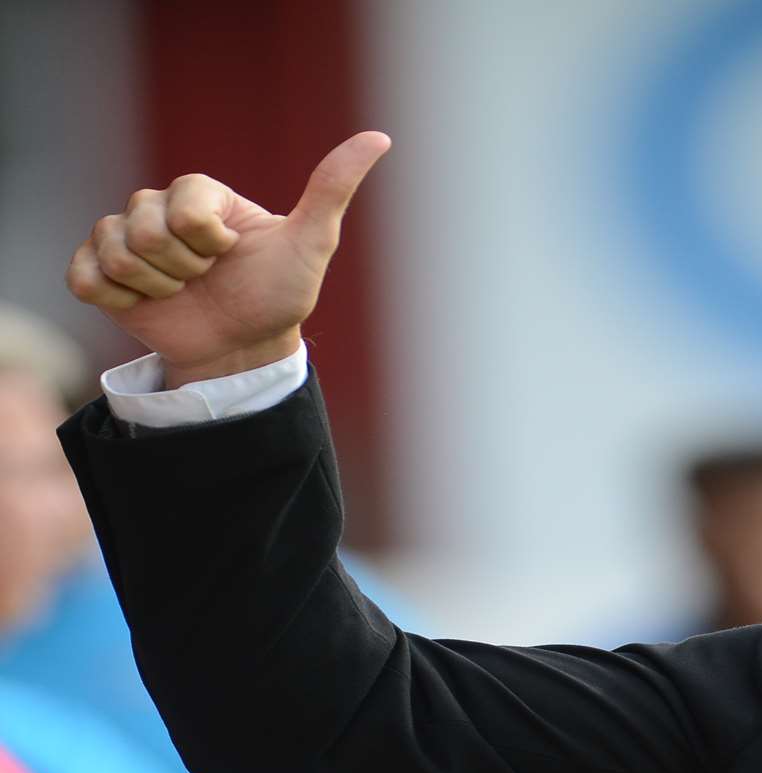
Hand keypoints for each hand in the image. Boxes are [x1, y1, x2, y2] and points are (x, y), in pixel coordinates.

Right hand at [66, 131, 390, 387]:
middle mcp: (156, 207)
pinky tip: (148, 303)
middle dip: (183, 268)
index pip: (184, 210)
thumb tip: (379, 136)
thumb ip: (333, 188)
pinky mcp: (98, 273)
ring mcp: (123, 239)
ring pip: (114, 253)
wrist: (243, 348)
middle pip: (143, 230)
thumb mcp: (312, 242)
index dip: (209, 243)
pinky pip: (84, 277)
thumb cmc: (278, 293)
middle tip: (207, 277)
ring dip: (156, 286)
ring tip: (182, 291)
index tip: (231, 254)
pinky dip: (119, 299)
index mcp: (199, 193)